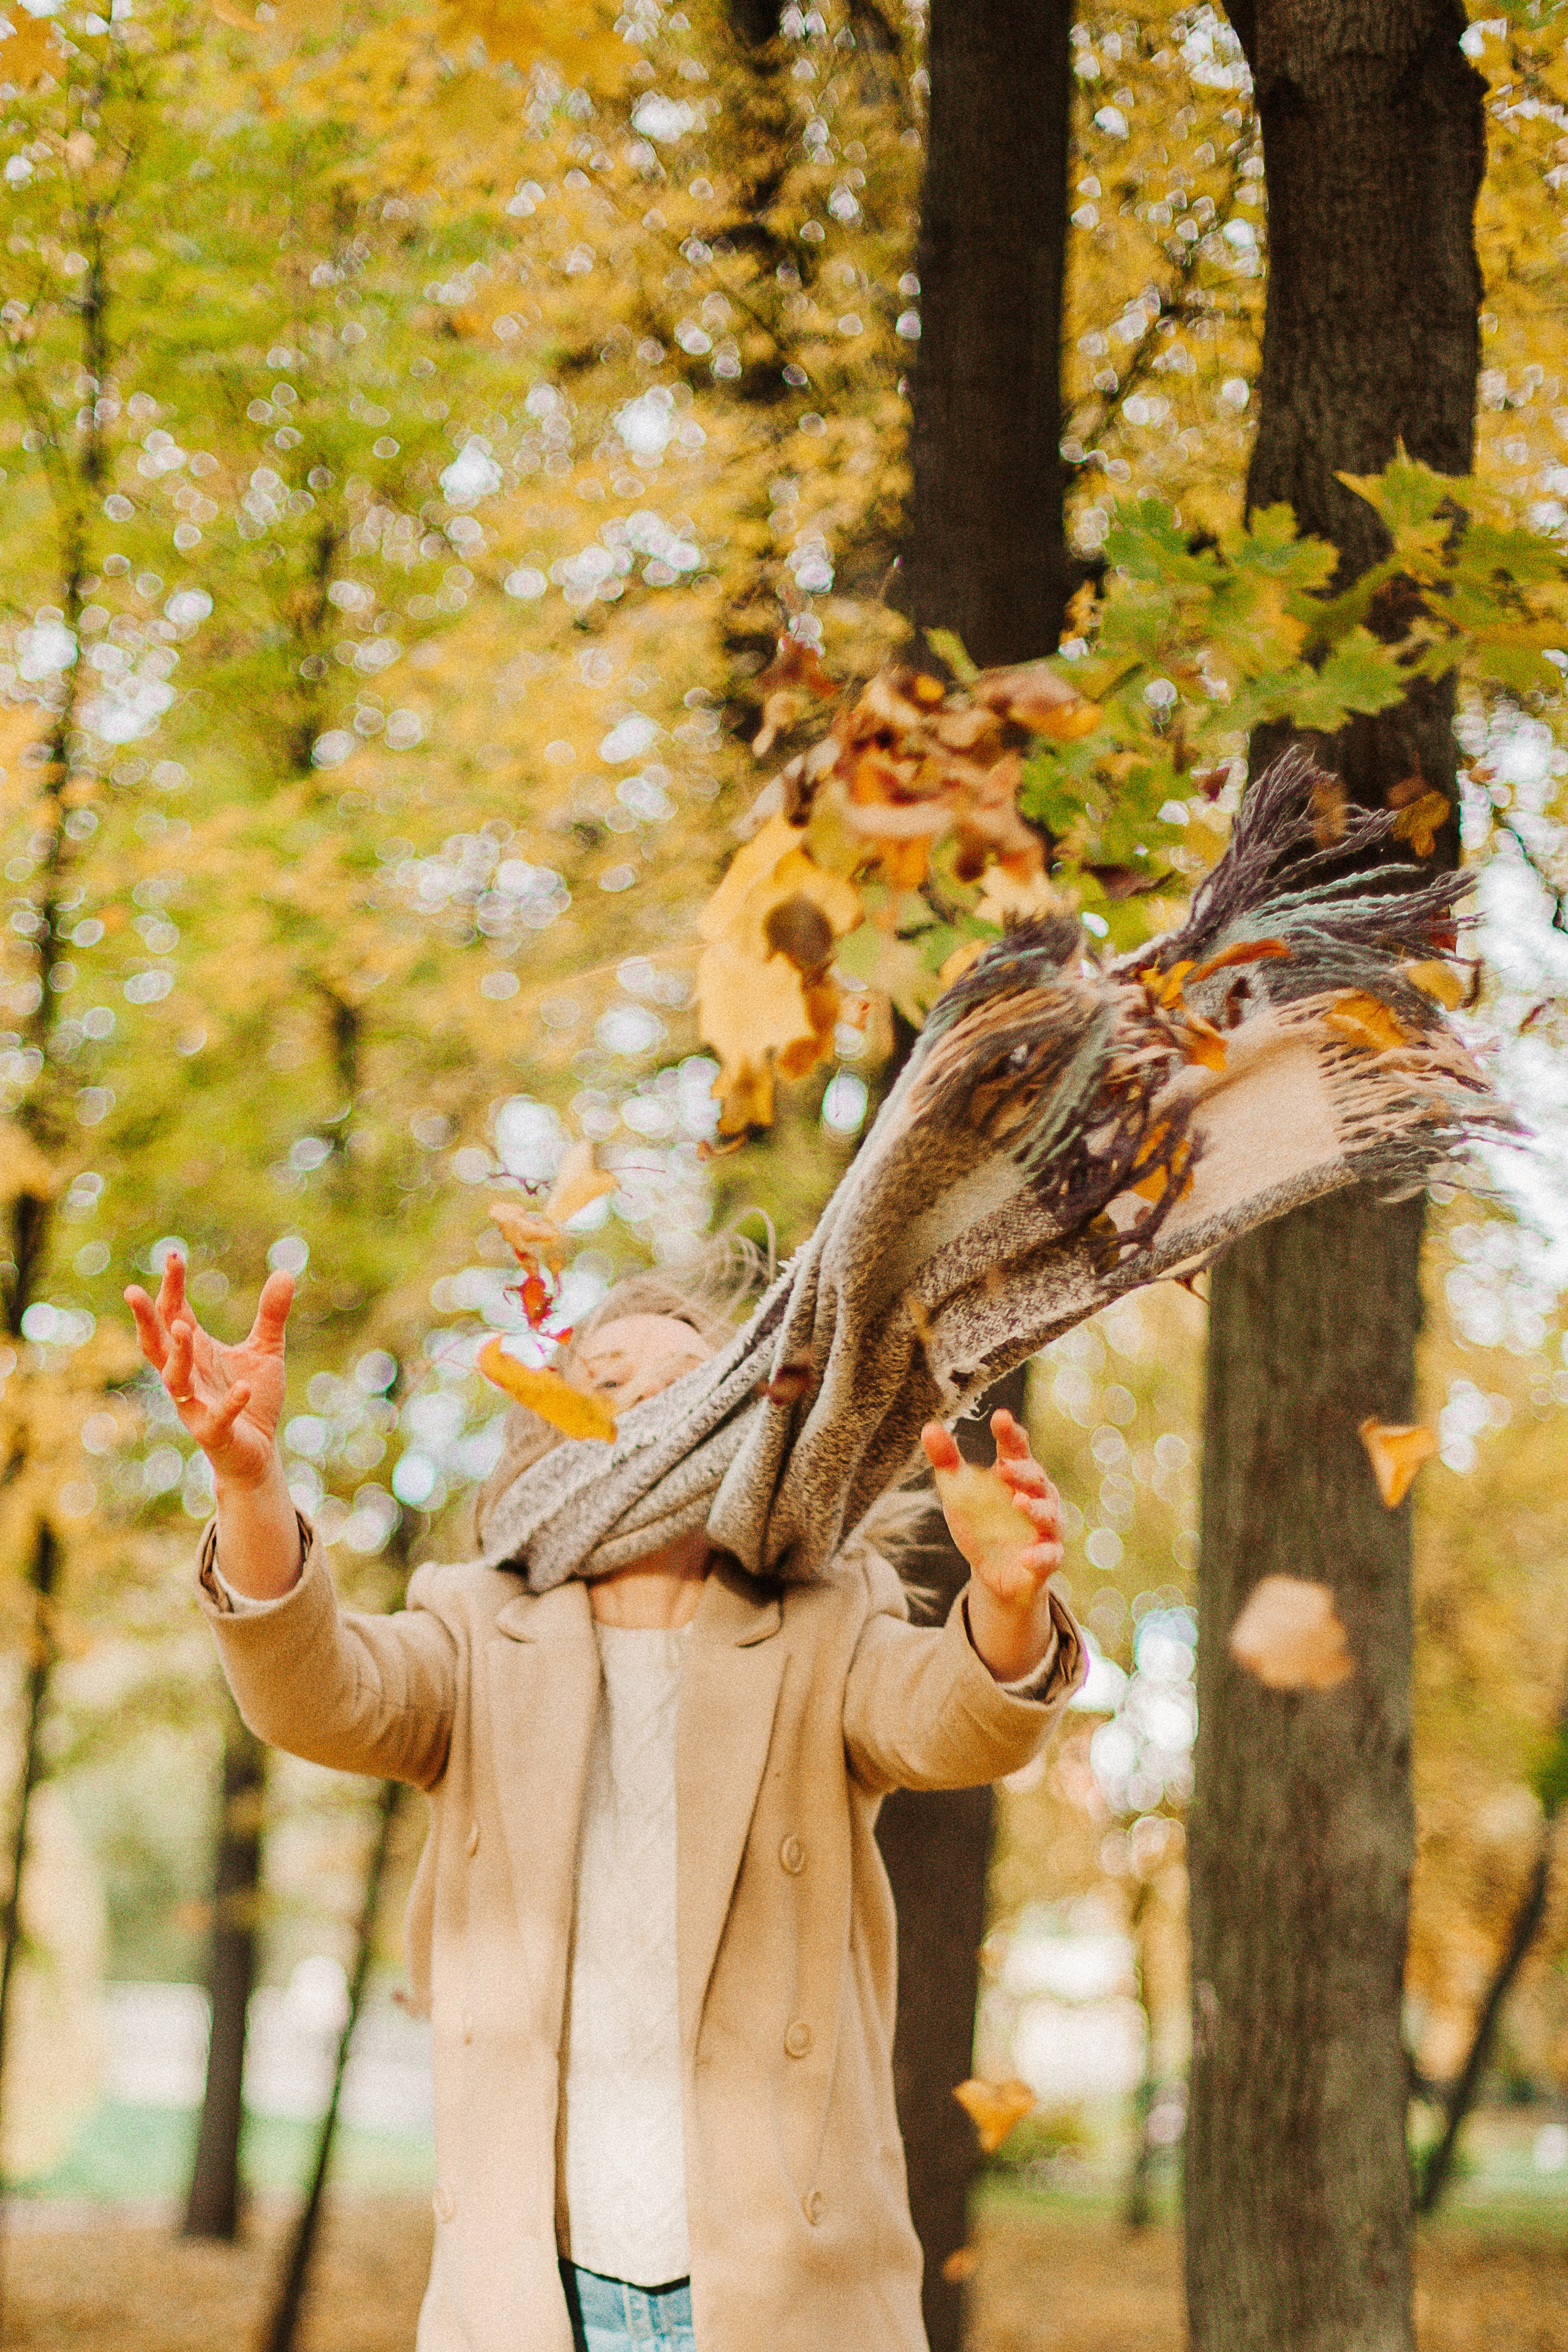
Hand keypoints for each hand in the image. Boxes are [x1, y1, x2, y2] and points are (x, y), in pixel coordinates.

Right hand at [126, 1253, 293, 1493]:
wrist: (257, 1452)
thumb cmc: (252, 1398)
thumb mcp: (265, 1351)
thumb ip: (271, 1315)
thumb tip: (283, 1271)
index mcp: (195, 1352)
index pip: (173, 1314)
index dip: (171, 1287)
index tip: (173, 1255)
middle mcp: (188, 1376)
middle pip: (156, 1345)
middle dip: (145, 1319)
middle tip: (132, 1291)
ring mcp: (196, 1405)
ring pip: (175, 1379)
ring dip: (177, 1354)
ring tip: (183, 1327)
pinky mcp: (215, 1432)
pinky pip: (217, 1417)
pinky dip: (229, 1403)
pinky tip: (244, 1388)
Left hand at [923, 1408, 1063, 1680]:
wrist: (994, 1573)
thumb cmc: (982, 1523)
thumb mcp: (960, 1493)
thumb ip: (948, 1462)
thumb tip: (929, 1428)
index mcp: (1018, 1475)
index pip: (1016, 1449)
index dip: (1010, 1433)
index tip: (1000, 1417)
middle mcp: (1039, 1497)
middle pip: (1036, 1478)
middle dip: (1022, 1472)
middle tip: (1003, 1467)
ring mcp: (1046, 1529)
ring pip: (1049, 1515)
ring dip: (1036, 1509)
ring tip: (1018, 1503)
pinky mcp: (1047, 1558)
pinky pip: (1048, 1556)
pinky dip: (1039, 1555)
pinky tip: (1026, 1556)